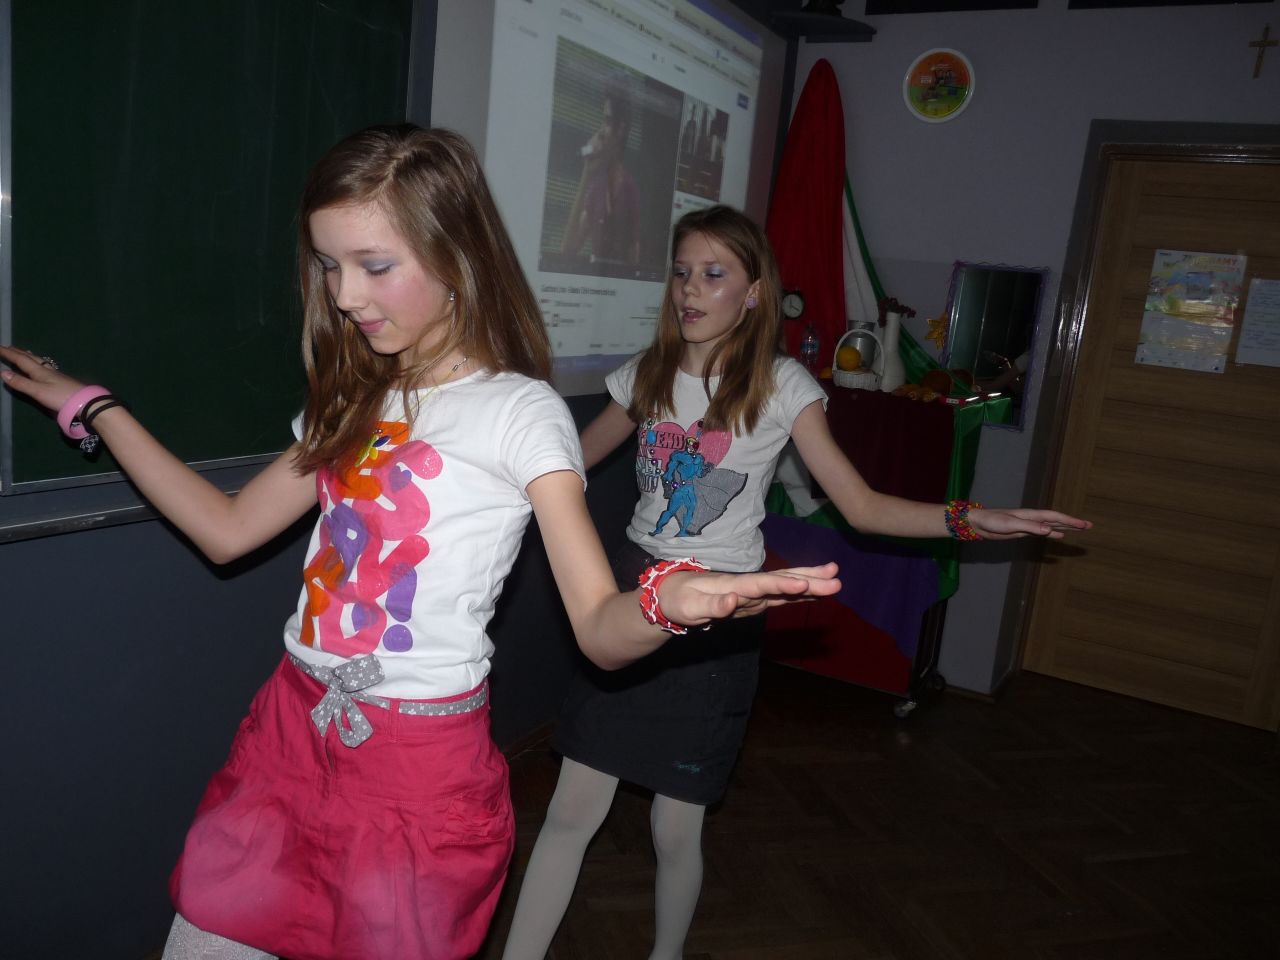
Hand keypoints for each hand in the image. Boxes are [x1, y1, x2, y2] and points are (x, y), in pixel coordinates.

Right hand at [0, 344, 88, 412]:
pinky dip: (37, 363)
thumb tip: (2, 372)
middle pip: (30, 358)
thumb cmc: (61, 397)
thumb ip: (21, 383)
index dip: (8, 353)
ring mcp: (55, 374)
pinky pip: (44, 366)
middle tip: (8, 347)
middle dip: (17, 352)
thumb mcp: (38, 391)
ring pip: (38, 361)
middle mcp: (47, 370)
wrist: (86, 402)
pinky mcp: (61, 380)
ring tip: (22, 352)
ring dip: (28, 356)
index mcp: (39, 371)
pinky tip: (41, 367)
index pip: (20, 359)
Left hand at [657, 563, 840, 627]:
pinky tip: (816, 592)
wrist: (672, 594)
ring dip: (809, 583)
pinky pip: (780, 595)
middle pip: (780, 581)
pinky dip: (799, 593)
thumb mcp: (689, 606)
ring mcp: (752, 592)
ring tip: (835, 580)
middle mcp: (746, 585)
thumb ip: (712, 605)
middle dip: (808, 579)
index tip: (804, 584)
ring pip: (785, 586)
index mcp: (732, 585)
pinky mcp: (754, 599)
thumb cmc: (679, 601)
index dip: (782, 584)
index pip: (760, 584)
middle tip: (836, 578)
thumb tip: (733, 601)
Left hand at [967, 507, 1091, 540]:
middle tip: (1089, 526)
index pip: (1056, 517)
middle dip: (1073, 523)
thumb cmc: (992, 521)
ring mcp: (1028, 525)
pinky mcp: (1022, 531)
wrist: (978, 523)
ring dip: (1065, 527)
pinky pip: (1042, 532)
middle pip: (1057, 520)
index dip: (1071, 521)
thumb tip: (1049, 530)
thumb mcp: (1011, 525)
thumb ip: (1030, 527)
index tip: (1085, 525)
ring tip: (1079, 529)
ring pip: (1052, 525)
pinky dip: (1052, 533)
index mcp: (1031, 515)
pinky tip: (1059, 535)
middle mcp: (1032, 519)